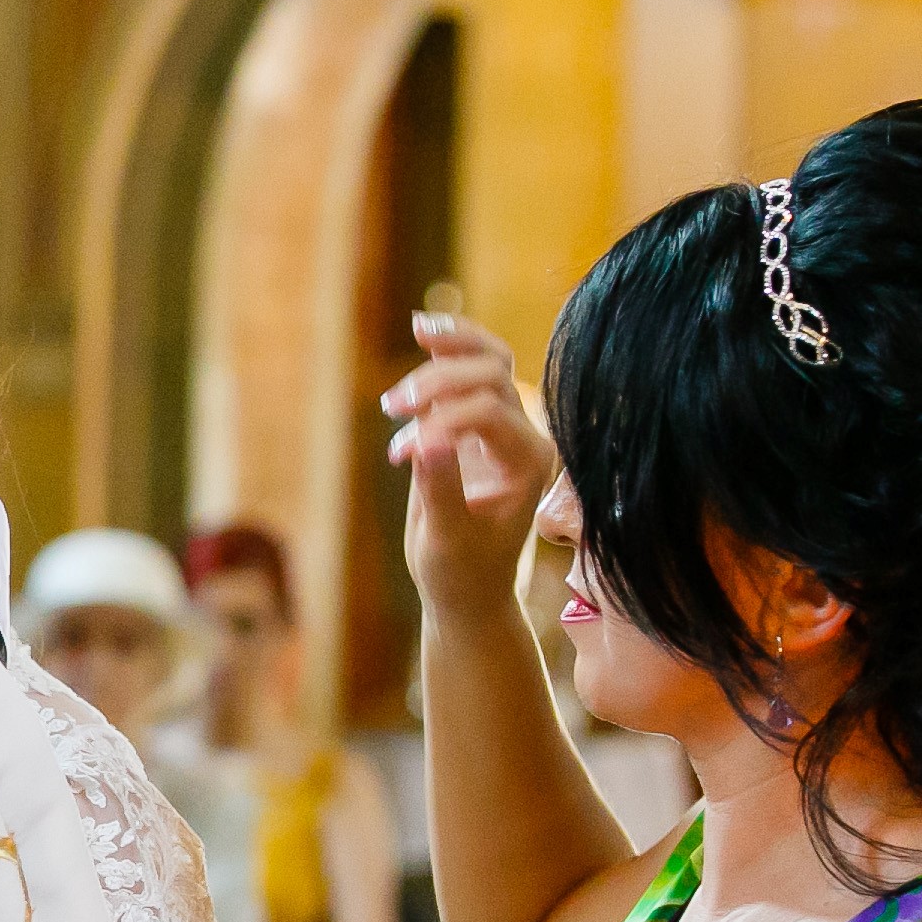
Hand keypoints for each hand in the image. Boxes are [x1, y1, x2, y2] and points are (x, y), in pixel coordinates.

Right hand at [381, 317, 554, 622]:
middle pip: (491, 375)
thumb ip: (440, 490)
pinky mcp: (478, 423)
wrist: (468, 591)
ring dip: (448, 349)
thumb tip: (425, 441)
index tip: (402, 455)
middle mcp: (525, 438)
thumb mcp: (447, 540)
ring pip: (488, 360)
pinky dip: (448, 349)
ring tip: (418, 329)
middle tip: (392, 407)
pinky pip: (471, 369)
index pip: (488, 414)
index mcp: (529, 465)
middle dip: (439, 381)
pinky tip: (423, 330)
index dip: (442, 422)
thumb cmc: (461, 574)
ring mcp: (504, 427)